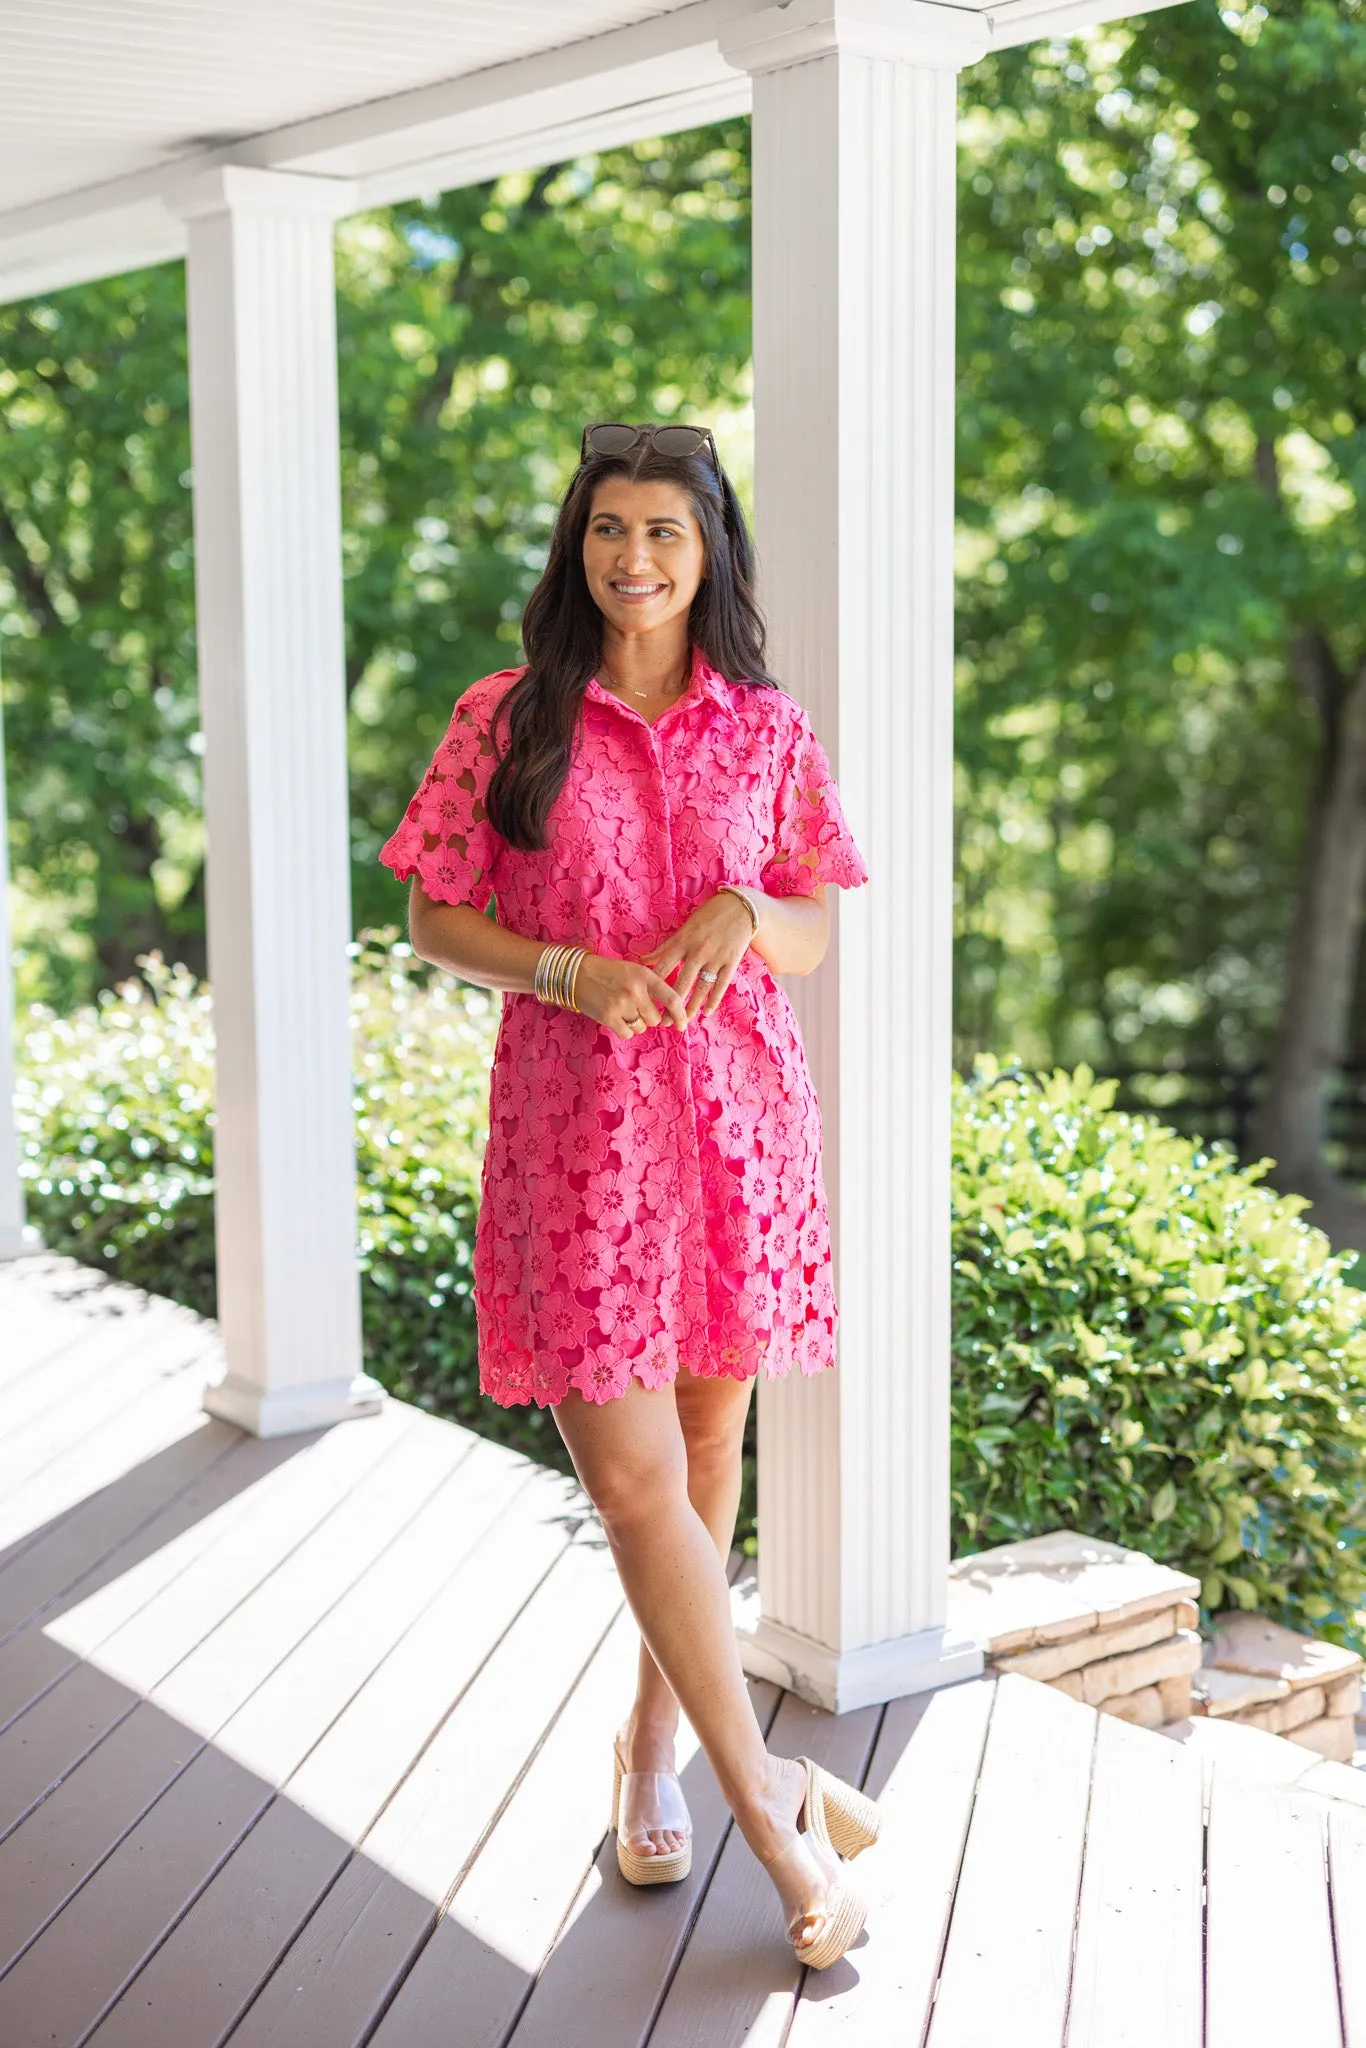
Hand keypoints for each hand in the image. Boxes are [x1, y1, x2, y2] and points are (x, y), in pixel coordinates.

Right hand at [573, 953, 689, 1040]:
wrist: (578, 974)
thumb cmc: (610, 972)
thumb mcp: (634, 970)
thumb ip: (653, 986)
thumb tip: (673, 1010)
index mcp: (645, 976)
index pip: (672, 999)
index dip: (681, 1014)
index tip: (683, 1024)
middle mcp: (635, 990)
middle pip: (655, 1019)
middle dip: (650, 1018)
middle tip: (638, 1009)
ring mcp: (621, 1004)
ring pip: (641, 1027)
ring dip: (636, 1023)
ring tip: (623, 1010)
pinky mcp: (608, 1017)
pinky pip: (627, 1034)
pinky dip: (624, 1030)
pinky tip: (617, 1018)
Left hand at [641, 892, 756, 1022]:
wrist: (740, 908)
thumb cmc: (708, 917)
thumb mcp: (684, 929)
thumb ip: (665, 947)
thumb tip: (642, 961)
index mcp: (683, 941)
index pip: (664, 967)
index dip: (654, 986)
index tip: (645, 1001)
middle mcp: (698, 951)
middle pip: (682, 983)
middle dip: (671, 1004)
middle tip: (662, 1022)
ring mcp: (716, 957)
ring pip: (701, 987)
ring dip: (691, 1006)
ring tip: (683, 1020)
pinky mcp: (731, 962)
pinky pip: (721, 985)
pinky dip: (713, 1000)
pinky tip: (706, 1012)